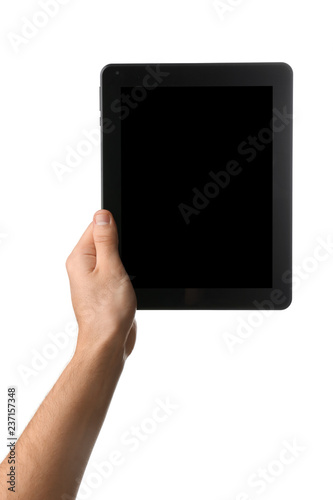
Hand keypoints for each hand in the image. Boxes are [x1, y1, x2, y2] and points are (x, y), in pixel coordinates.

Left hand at [66, 210, 136, 358]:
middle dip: (120, 247)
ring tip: (126, 278)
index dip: (114, 228)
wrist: (108, 343)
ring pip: (112, 258)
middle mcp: (83, 268)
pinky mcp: (102, 291)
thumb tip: (102, 215)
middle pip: (104, 242)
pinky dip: (124, 275)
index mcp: (80, 258)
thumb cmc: (108, 312)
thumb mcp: (111, 268)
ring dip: (124, 263)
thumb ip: (106, 240)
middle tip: (126, 264)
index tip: (125, 240)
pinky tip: (128, 285)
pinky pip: (114, 273)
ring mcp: (92, 280)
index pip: (95, 227)